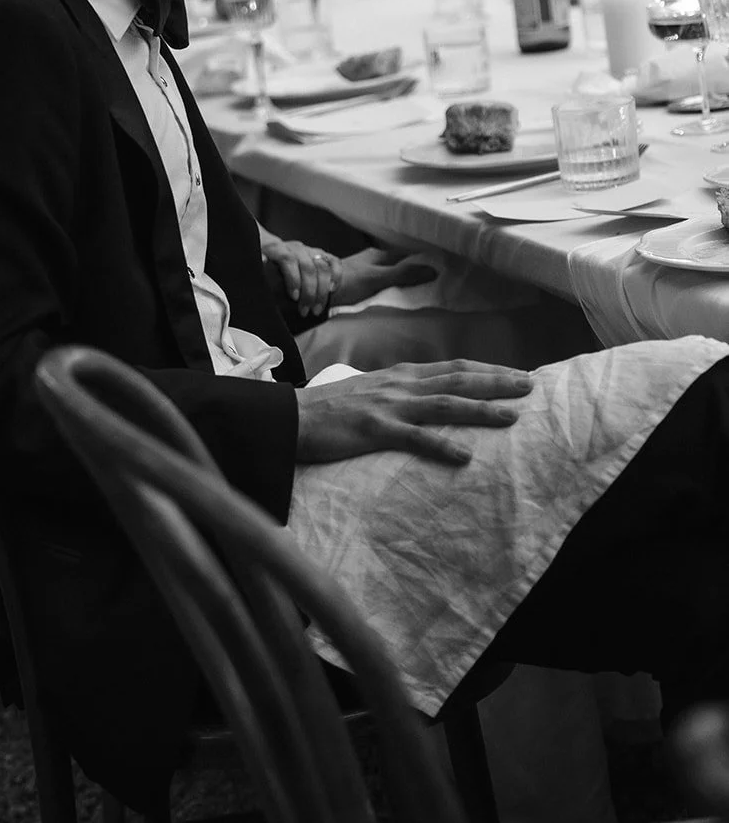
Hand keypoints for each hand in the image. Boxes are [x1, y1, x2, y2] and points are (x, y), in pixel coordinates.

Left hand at [261, 236, 340, 316]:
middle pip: (308, 267)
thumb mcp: (256, 269)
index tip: (294, 297)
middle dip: (309, 292)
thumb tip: (259, 265)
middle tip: (305, 311)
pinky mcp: (322, 255)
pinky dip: (336, 276)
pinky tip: (332, 290)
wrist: (272, 256)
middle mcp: (295, 248)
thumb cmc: (263, 267)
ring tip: (316, 309)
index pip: (288, 259)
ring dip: (322, 291)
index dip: (293, 278)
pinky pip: (334, 263)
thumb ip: (258, 268)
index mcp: (277, 249)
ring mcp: (310, 251)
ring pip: (322, 266)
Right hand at [295, 359, 532, 466]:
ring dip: (481, 409)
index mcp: (401, 375)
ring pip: (445, 404)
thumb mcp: (370, 391)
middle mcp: (401, 385)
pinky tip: (465, 455)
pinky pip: (415, 438)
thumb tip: (425, 399)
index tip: (516, 373)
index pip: (453, 367)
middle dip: (497, 382)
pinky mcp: (374, 429)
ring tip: (512, 417)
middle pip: (458, 379)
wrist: (290, 417)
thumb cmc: (330, 409)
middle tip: (531, 385)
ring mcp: (389, 405)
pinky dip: (442, 445)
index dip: (487, 369)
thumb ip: (399, 392)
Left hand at [332, 246, 436, 306]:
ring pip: (387, 274)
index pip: (407, 256)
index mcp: (378, 255)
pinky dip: (387, 289)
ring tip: (416, 292)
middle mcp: (371, 260)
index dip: (421, 261)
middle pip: (397, 265)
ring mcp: (363, 272)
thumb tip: (433, 271)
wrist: (318, 291)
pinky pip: (378, 284)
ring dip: (399, 281)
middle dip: (412, 272)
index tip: (439, 269)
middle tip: (432, 283)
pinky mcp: (356, 284)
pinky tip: (392, 297)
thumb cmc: (348, 282)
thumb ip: (403, 275)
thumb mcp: (378, 278)